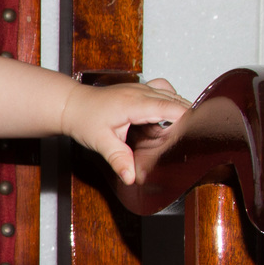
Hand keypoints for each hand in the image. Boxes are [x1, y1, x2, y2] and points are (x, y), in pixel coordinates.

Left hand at [60, 76, 190, 185]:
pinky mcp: (139, 89)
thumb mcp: (100, 143)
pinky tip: (165, 117)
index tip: (193, 136)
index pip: (172, 107)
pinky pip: (164, 90)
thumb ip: (118, 160)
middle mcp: (141, 91)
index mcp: (135, 103)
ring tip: (175, 131)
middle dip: (185, 119)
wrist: (70, 105)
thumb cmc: (83, 119)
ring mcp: (141, 87)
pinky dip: (170, 102)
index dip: (187, 120)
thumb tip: (131, 177)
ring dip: (178, 110)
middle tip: (183, 140)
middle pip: (177, 100)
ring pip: (172, 94)